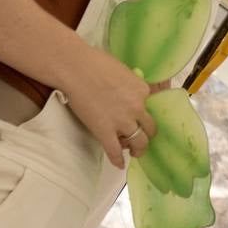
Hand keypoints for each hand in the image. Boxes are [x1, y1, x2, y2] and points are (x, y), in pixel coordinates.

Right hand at [62, 45, 158, 167]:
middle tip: (141, 139)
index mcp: (142, 90)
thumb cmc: (96, 63)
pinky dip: (118, 160)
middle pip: (150, 128)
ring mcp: (122, 121)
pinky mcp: (105, 131)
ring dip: (138, 150)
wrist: (75, 68)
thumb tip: (128, 93)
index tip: (141, 120)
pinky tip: (118, 164)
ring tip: (134, 152)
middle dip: (147, 135)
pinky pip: (115, 151)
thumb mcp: (123, 71)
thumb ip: (130, 85)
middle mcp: (137, 108)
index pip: (152, 108)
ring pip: (138, 142)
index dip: (145, 116)